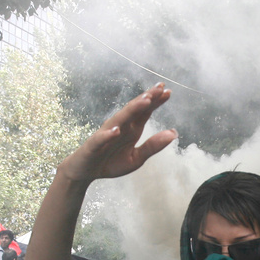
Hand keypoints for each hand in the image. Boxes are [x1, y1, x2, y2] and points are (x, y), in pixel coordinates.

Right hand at [59, 84, 176, 183]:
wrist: (85, 172)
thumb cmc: (111, 163)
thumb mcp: (136, 158)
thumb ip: (153, 146)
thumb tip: (174, 133)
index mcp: (131, 129)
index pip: (145, 112)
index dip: (155, 101)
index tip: (167, 91)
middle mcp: (120, 127)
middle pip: (134, 110)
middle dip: (146, 98)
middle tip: (159, 87)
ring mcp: (106, 134)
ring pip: (119, 119)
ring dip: (131, 110)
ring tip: (145, 101)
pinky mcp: (93, 146)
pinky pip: (101, 139)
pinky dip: (108, 135)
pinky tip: (116, 131)